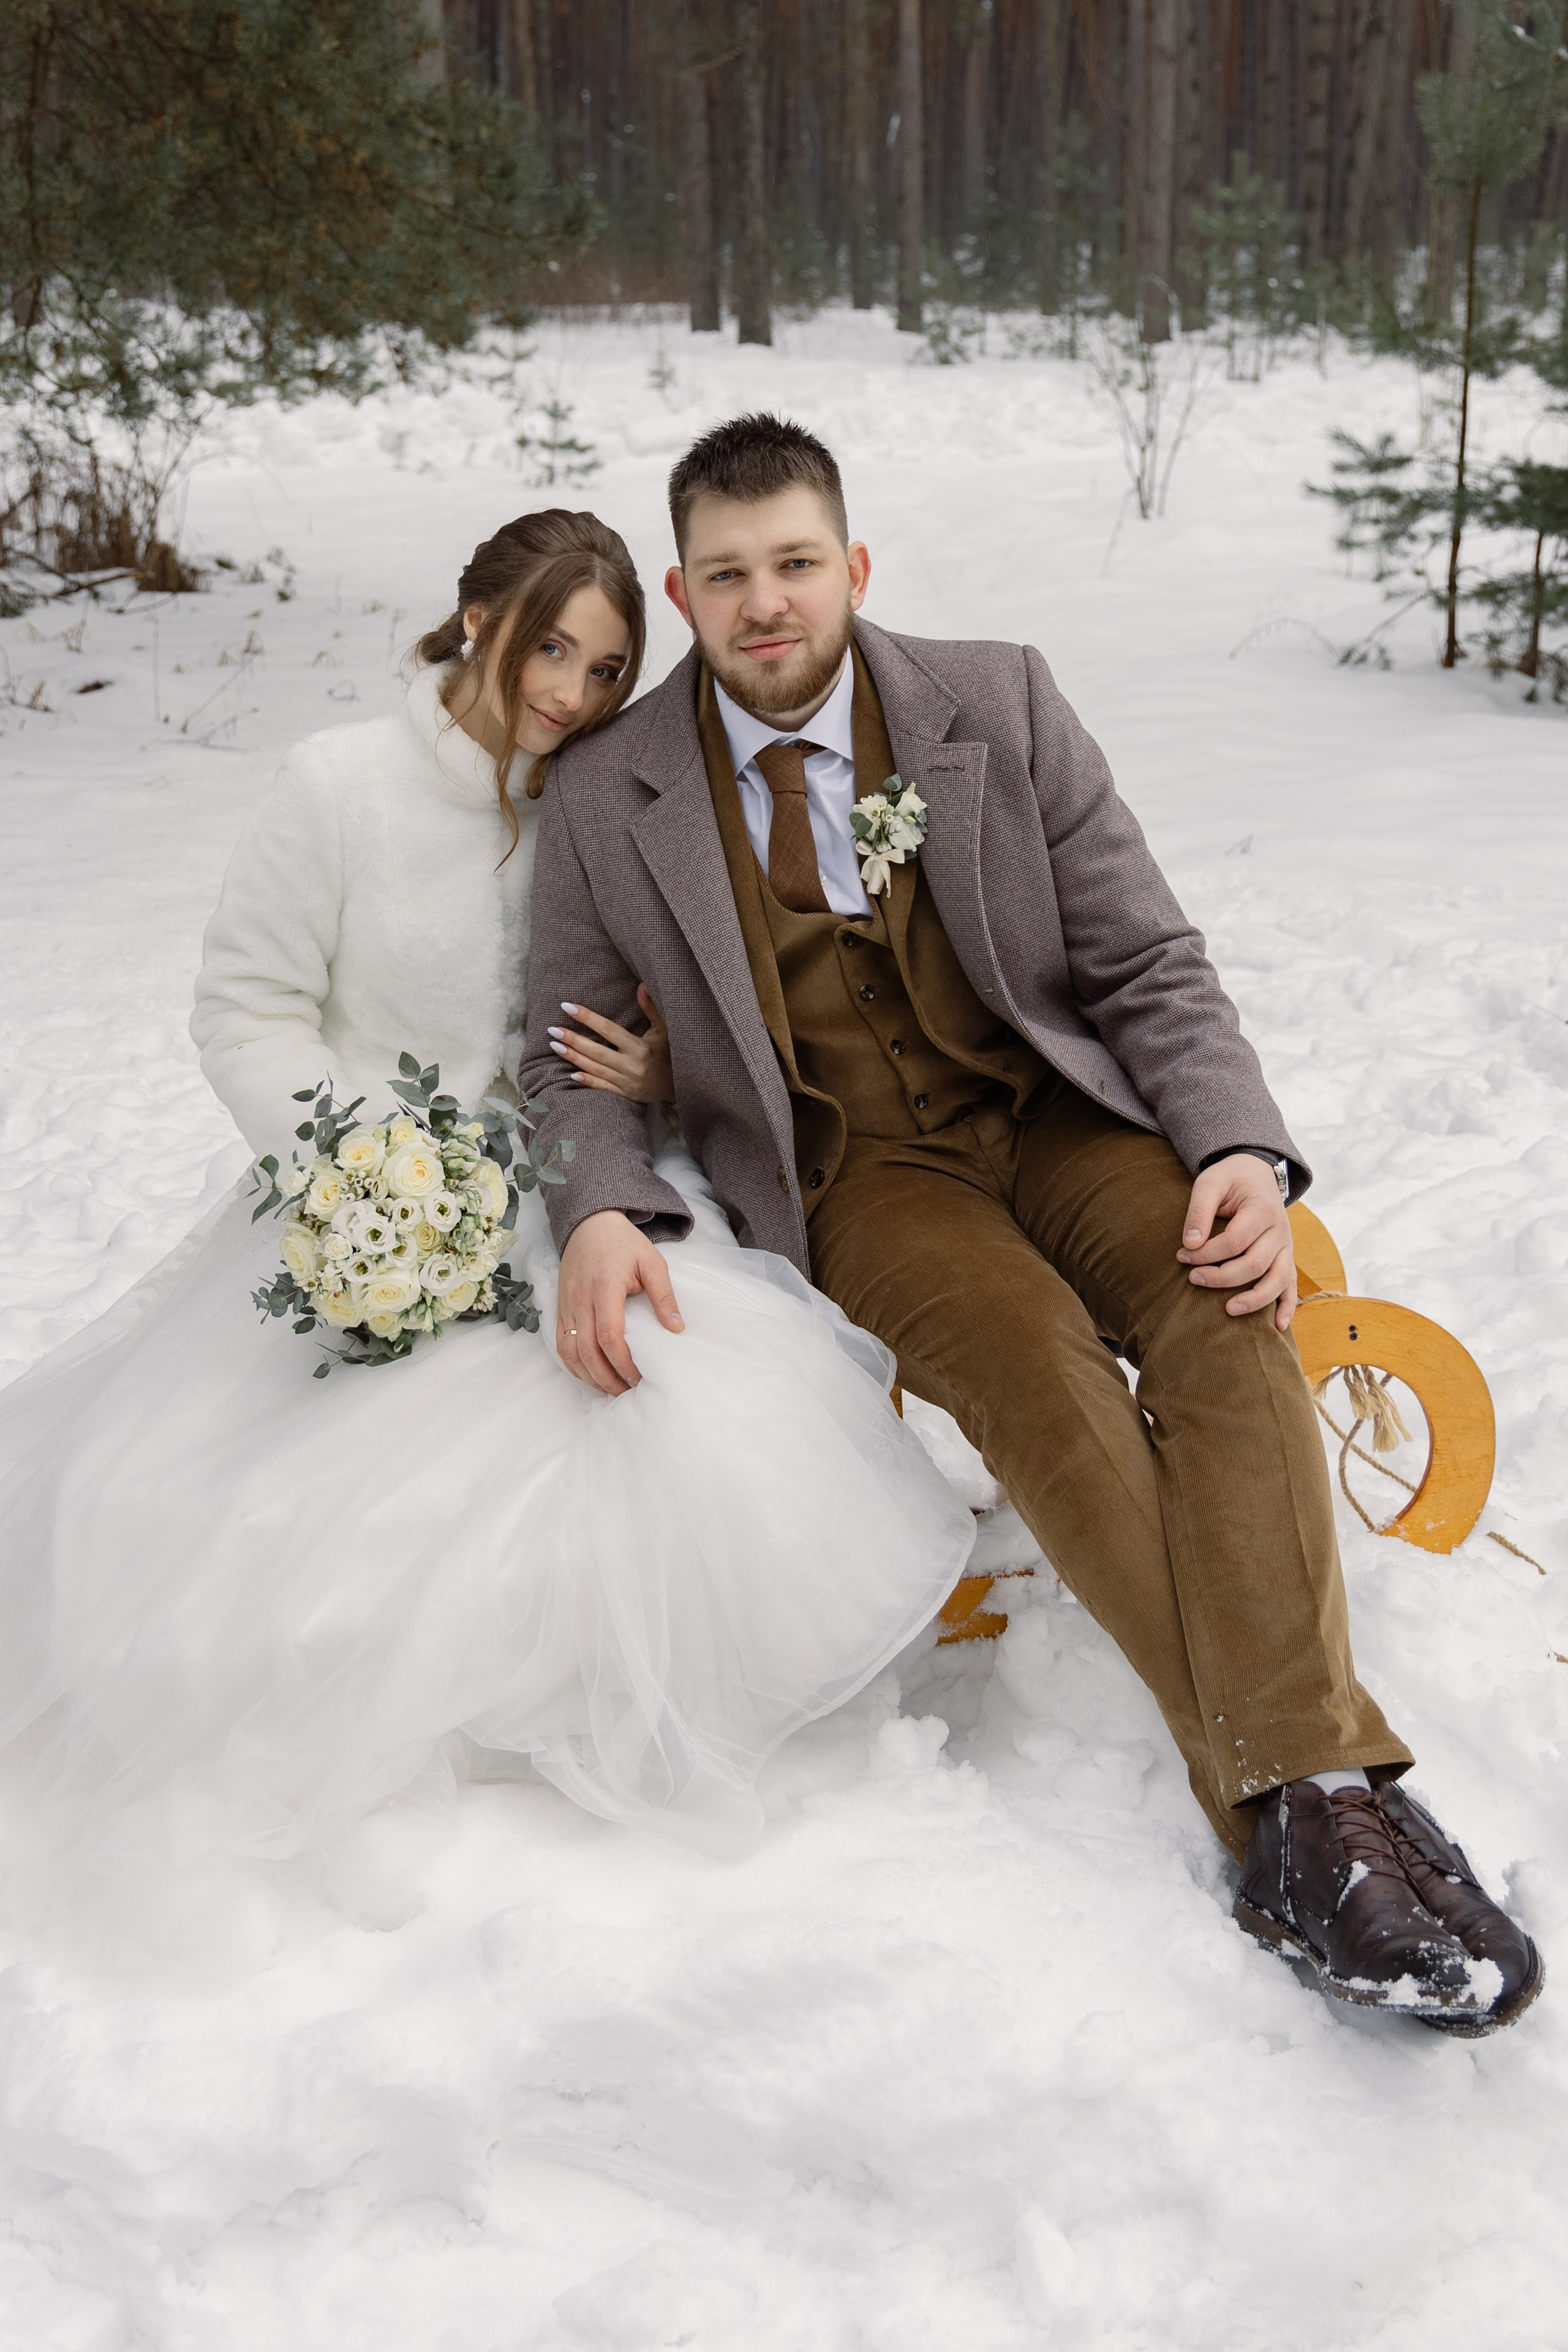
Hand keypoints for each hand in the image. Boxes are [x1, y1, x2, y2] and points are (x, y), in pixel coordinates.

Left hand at [546, 987, 671, 1104]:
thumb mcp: (664, 1031)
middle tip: (552, 1029)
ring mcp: (627, 1082)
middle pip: (597, 1051)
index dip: (588, 1017)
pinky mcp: (625, 1095)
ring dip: (573, 1057)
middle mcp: (632, 1065)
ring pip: (596, 1068)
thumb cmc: (670, 1054)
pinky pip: (603, 1088)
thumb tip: (641, 985)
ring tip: (555, 1045)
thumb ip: (651, 1009)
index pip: (609, 1029)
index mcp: (640, 1047)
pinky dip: (588, 1081)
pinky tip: (571, 1074)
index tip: (568, 1006)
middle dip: (573, 1039)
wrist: (681, 1087)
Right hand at [556, 1208, 683, 1393]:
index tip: (639, 1378)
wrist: (589, 1225)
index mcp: (604, 1288)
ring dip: (590, 1377)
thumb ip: (664, 1296)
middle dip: (607, 1378)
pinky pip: (561, 1346)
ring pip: (570, 1353)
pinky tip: (592, 1376)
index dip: (622, 1362)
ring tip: (612, 1390)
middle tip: (628, 1392)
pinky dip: (574, 1366)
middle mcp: (580, 1300)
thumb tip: (677, 1328)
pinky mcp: (560, 1310)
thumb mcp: (652, 1262)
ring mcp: (566, 1307)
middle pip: (587, 1351)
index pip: (608, 1335)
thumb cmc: (624, 1244)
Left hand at [1176, 1156, 1297, 1331]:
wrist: (1256, 1173)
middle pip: (1255, 1264)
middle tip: (1192, 1279)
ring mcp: (1286, 1247)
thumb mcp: (1210, 1182)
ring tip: (1229, 1310)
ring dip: (1255, 1299)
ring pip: (1278, 1279)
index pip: (1235, 1241)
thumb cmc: (1229, 1179)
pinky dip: (1288, 1307)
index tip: (1182, 1255)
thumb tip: (1190, 1244)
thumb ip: (1199, 1210)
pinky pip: (1292, 1285)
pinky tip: (1278, 1326)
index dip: (1207, 1253)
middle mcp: (1279, 1231)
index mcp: (1262, 1209)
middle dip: (1221, 1277)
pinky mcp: (1286, 1258)